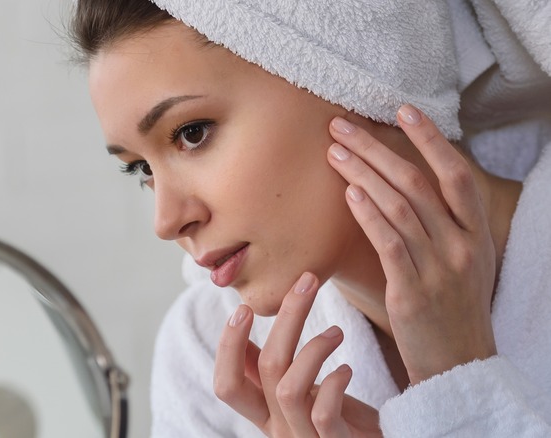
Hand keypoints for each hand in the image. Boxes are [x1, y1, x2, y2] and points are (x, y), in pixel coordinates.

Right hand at [214, 272, 380, 436]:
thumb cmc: (338, 419)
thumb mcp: (299, 389)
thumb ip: (268, 367)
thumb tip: (239, 320)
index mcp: (265, 414)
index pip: (227, 385)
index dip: (228, 346)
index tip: (244, 308)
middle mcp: (279, 429)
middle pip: (265, 370)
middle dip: (286, 319)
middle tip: (306, 283)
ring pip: (289, 390)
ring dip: (314, 349)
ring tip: (338, 332)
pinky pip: (324, 415)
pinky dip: (334, 385)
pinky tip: (347, 369)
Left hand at [327, 105, 497, 384]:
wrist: (459, 364)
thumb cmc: (453, 309)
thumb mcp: (464, 261)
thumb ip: (444, 224)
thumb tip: (404, 183)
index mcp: (477, 233)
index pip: (456, 173)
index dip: (430, 138)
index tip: (402, 110)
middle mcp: (463, 245)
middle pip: (417, 182)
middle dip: (376, 149)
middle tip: (341, 127)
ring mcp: (439, 269)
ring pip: (399, 207)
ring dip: (363, 174)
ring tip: (334, 152)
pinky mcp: (412, 292)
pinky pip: (390, 244)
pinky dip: (369, 215)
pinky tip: (349, 194)